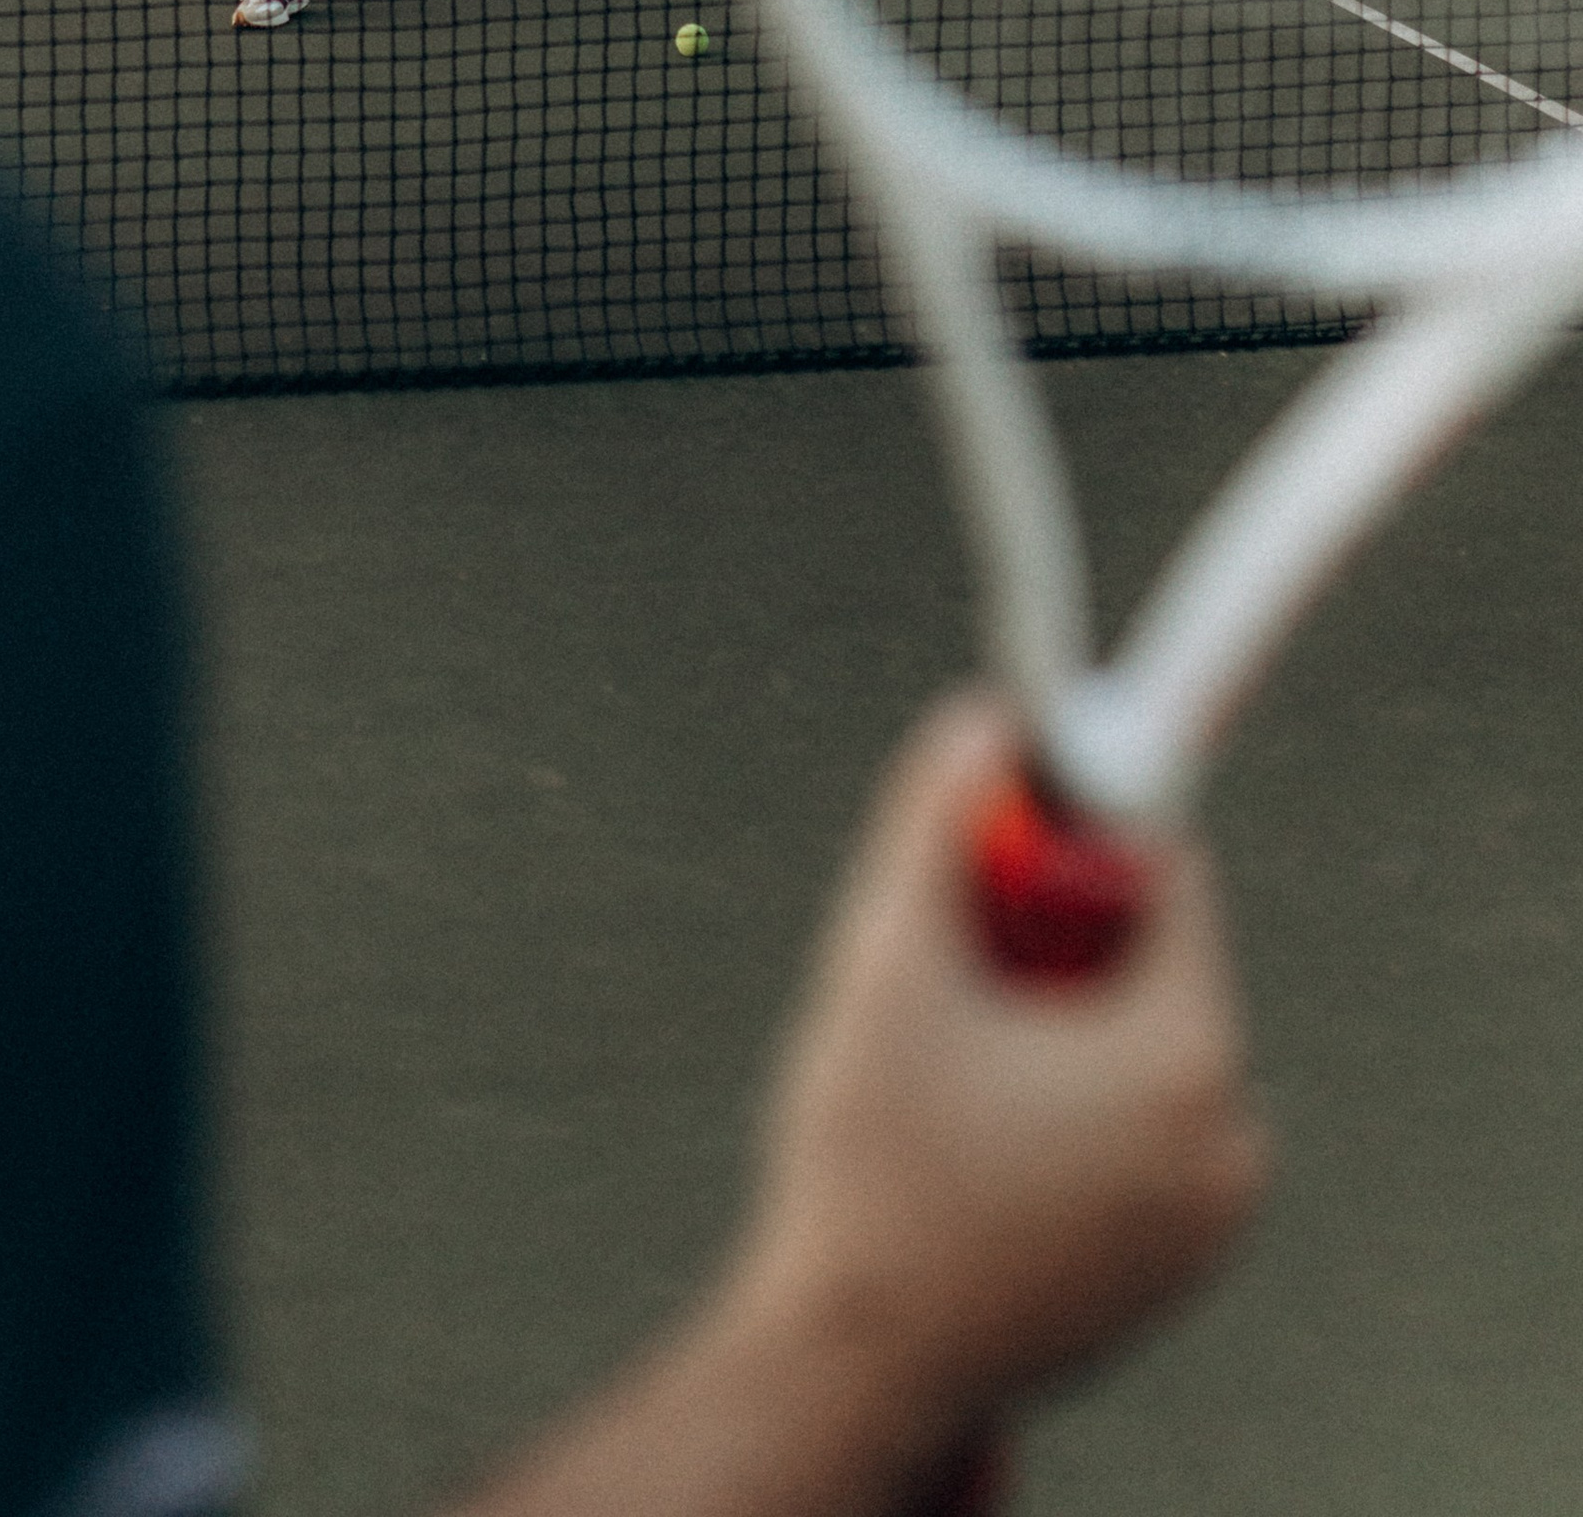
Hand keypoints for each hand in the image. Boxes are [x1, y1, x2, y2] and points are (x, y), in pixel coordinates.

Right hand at [720, 695, 1266, 1454]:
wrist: (858, 1364)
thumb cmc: (872, 1179)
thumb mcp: (887, 968)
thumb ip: (936, 828)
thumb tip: (981, 722)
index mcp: (1183, 1055)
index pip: (1161, 877)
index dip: (1065, 848)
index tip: (994, 853)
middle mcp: (1228, 1139)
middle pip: (1144, 964)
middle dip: (1046, 953)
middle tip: (953, 997)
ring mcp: (1212, 1217)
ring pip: (1134, 1049)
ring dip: (1054, 1035)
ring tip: (955, 1082)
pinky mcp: (1179, 1267)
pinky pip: (1138, 1134)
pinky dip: (1072, 1116)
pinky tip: (982, 1148)